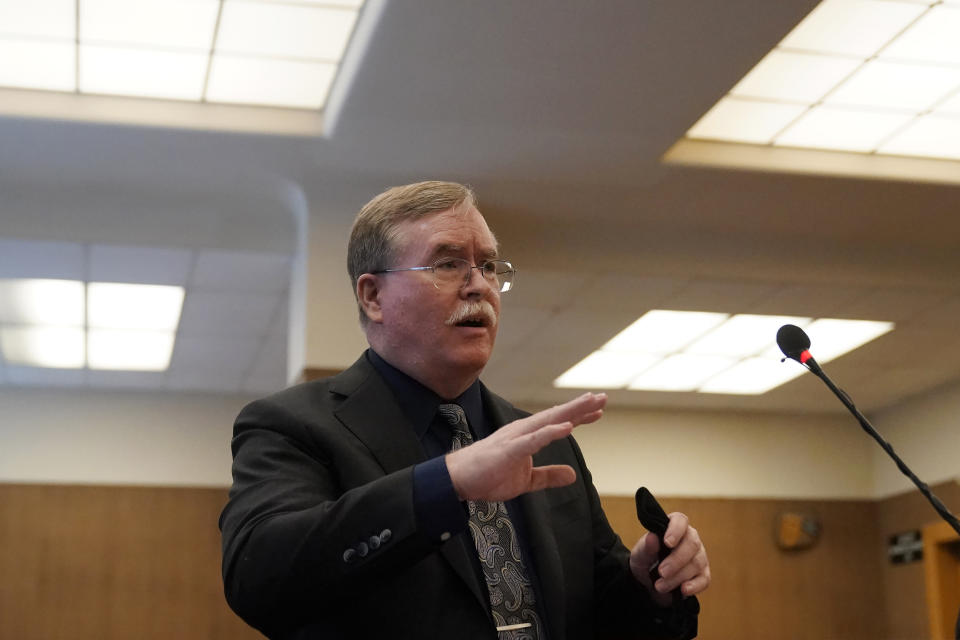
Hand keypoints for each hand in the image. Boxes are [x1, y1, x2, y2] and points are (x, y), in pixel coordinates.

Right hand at [445, 392, 605, 501]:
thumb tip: (573, 475)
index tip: (598, 410)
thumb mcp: (526, 481)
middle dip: (580, 407)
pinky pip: (533, 440)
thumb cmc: (488, 475)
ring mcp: (516, 438)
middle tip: (603, 397)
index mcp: (528, 436)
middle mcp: (523, 431)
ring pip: (548, 421)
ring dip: (570, 412)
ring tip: (591, 404)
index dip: (579, 416)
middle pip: (557, 416)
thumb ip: (549, 476)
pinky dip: (551, 432)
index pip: (558, 423)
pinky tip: (567, 427)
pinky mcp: (508, 450)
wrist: (457, 480)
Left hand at [629, 512, 709, 605]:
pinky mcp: (703, 575)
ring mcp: (699, 557)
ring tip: (659, 586)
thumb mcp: (640, 555)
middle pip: (692, 544)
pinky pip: (704, 580)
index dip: (675, 530)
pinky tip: (683, 590)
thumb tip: (652, 537)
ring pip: (696, 563)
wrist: (648, 584)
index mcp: (674, 527)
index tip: (667, 543)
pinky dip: (694, 585)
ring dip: (677, 577)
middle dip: (676, 560)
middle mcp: (690, 539)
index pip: (680, 520)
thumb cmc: (646, 561)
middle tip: (662, 572)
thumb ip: (646, 547)